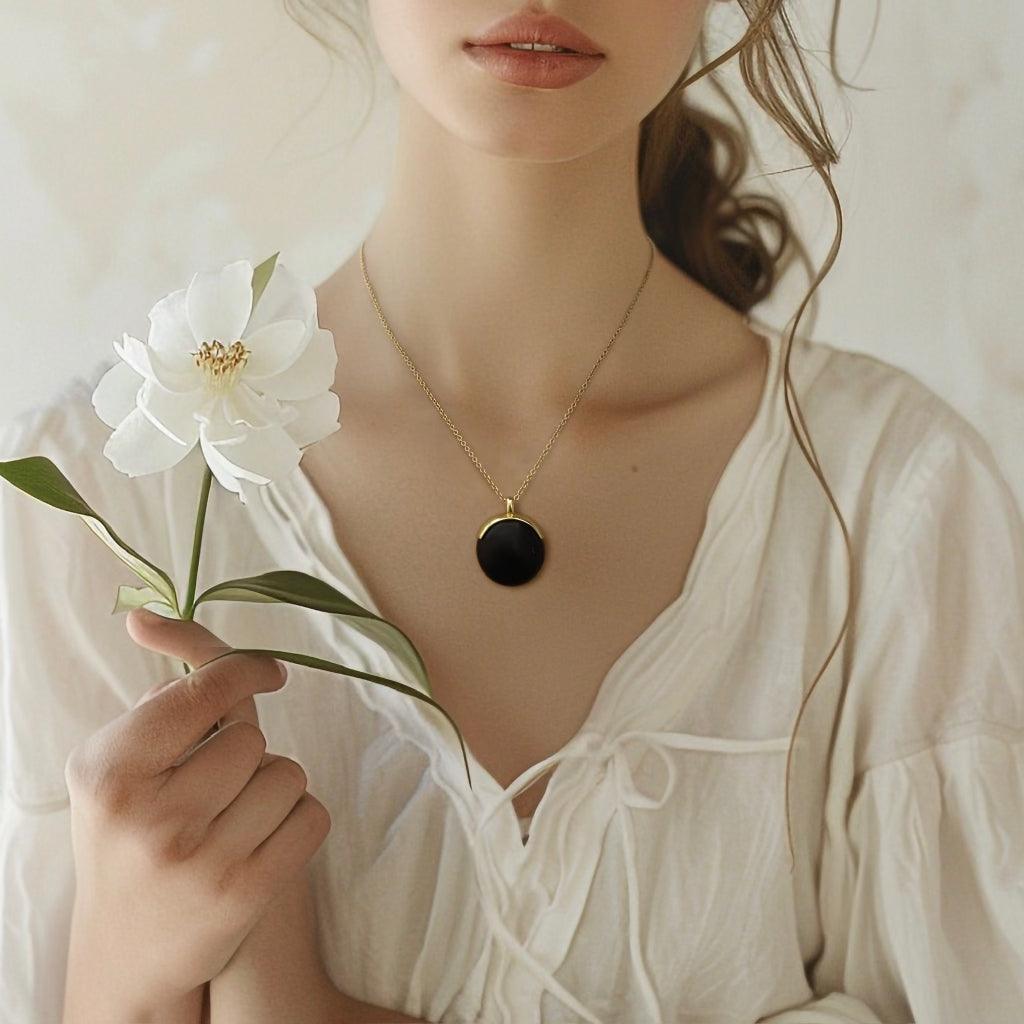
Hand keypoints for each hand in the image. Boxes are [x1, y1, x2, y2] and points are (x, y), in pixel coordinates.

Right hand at [62, 608, 331, 1020]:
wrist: (126, 952)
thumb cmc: (125, 837)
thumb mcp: (115, 766)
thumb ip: (153, 697)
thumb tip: (151, 617)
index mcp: (110, 772)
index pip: (203, 690)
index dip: (244, 670)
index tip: (265, 673)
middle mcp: (150, 816)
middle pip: (250, 736)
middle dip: (244, 749)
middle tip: (217, 781)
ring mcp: (200, 859)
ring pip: (287, 773)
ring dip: (273, 785)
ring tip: (235, 814)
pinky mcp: (245, 893)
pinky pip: (312, 815)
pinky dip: (298, 819)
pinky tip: (263, 839)